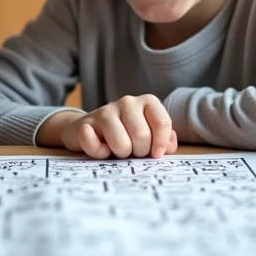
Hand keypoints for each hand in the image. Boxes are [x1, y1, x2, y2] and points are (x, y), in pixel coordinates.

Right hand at [53, 95, 177, 158]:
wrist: (89, 130)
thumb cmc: (126, 134)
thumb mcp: (149, 136)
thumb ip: (164, 140)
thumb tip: (170, 145)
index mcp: (147, 102)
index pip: (162, 123)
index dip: (160, 144)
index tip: (155, 154)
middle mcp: (127, 101)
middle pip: (142, 136)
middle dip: (139, 152)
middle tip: (132, 150)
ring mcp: (105, 110)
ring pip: (121, 143)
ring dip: (120, 154)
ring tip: (116, 148)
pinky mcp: (85, 123)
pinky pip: (95, 145)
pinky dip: (98, 153)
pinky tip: (99, 146)